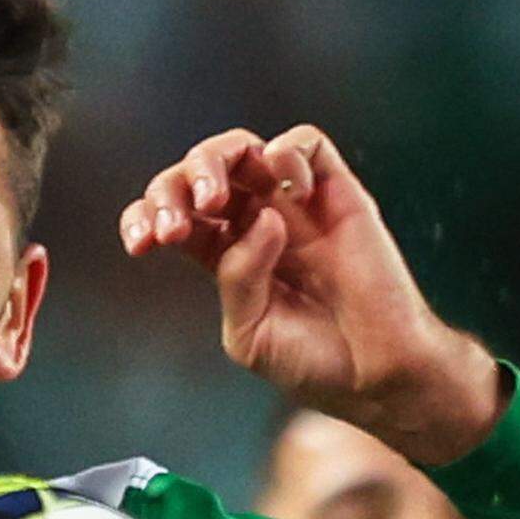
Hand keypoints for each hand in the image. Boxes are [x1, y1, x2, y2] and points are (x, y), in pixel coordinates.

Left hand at [116, 126, 502, 466]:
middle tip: (177, 225)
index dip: (145, 216)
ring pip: (244, 149)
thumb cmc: (313, 361)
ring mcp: (295, 206)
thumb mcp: (249, 333)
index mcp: (223, 256)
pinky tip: (287, 191)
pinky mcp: (338, 193)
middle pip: (198, 174)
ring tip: (216, 201)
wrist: (376, 373)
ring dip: (214, 162)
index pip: (171, 214)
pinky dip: (286, 152)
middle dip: (174, 188)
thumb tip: (258, 221)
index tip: (143, 245)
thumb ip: (237, 278)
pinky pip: (307, 144)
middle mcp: (254, 223)